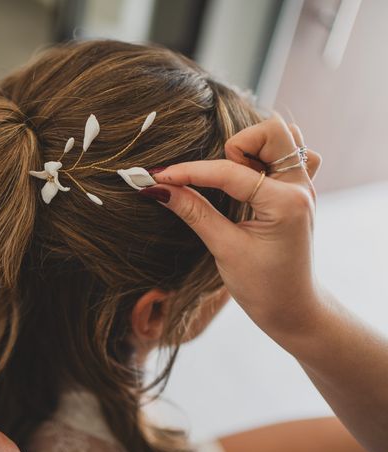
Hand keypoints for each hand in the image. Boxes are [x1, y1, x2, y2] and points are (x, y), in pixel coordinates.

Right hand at [146, 114, 323, 339]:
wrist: (294, 309)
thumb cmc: (263, 287)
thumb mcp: (224, 250)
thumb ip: (193, 212)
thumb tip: (158, 189)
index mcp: (285, 204)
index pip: (228, 172)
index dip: (187, 172)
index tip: (157, 176)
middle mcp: (300, 187)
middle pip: (272, 131)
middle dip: (235, 146)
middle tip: (216, 177)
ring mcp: (304, 186)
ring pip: (285, 136)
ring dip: (254, 148)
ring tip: (236, 177)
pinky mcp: (299, 191)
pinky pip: (293, 153)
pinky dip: (269, 156)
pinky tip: (252, 177)